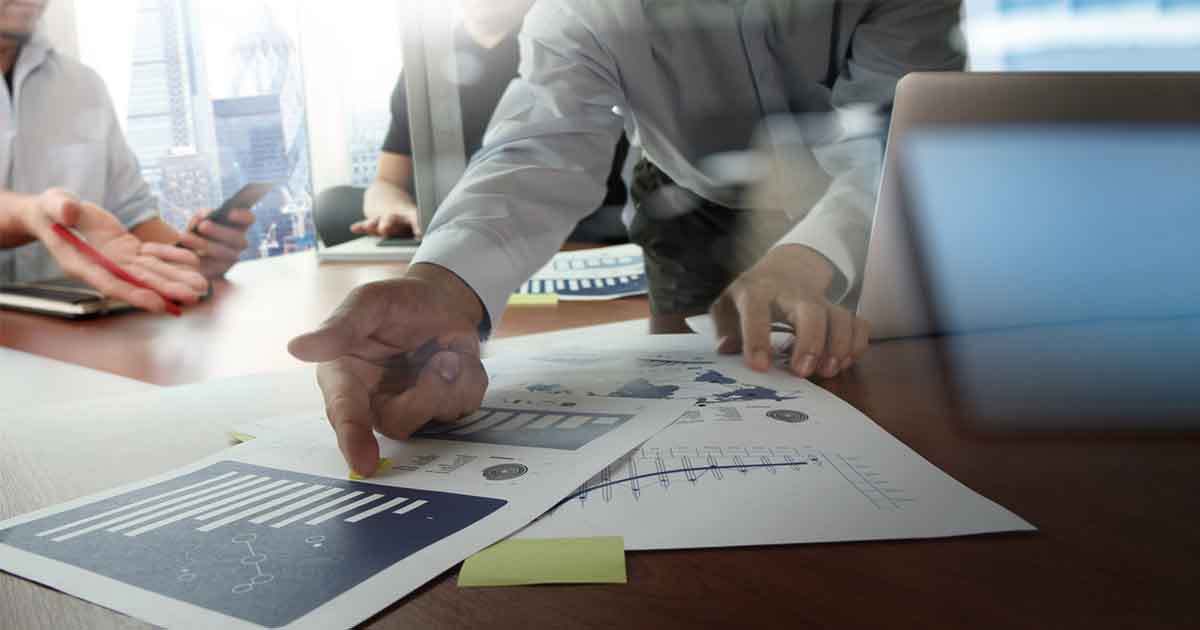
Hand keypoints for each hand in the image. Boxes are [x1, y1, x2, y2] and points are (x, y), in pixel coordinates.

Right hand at [22, 189, 206, 312]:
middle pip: (138, 283)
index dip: (133, 293)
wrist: (56, 215)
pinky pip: (154, 259)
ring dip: (176, 281)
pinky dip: (173, 261)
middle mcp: (103, 268)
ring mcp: (118, 261)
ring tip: (201, 288)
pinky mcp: (129, 252)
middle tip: (192, 297)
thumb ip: (61, 208)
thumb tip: (69, 210)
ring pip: (151, 273)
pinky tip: (194, 264)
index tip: (156, 302)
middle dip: (165, 291)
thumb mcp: (52, 204)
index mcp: (81, 263)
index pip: (109, 283)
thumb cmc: (51, 210)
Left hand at [177, 207, 255, 277]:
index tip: (229, 213)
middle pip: (237, 238)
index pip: (249, 219)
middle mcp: (240, 243)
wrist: (186, 254)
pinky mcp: (220, 272)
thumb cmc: (196, 232)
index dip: (242, 215)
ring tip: (184, 237)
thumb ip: (202, 216)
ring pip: (224, 253)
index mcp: (239, 226)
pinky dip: (197, 259)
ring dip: (204, 244)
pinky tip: (184, 252)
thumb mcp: (198, 220)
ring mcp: (232, 259)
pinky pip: (212, 267)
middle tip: (202, 226)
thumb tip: (204, 216)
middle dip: (219, 231)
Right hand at [287, 264, 486, 476]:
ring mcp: (411, 408)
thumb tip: (297, 348)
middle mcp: (375, 401)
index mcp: (346, 378)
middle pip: (398, 423)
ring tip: (445, 352)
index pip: (345, 414)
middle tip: (442, 360)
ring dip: (451, 380)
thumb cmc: (397, 302)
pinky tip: (456, 357)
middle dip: (426, 396)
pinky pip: (464, 405)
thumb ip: (340, 328)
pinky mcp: (442, 407)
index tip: (363, 464)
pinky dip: (468, 378)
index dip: (353, 439)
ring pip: (436, 415)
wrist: (440, 300)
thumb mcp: (368, 302)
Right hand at [350, 208, 421, 238]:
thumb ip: (418, 231)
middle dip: (388, 224)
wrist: (385, 193)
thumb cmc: (405, 216)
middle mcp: (396, 216)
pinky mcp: (373, 221)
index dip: (417, 225)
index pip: (415, 218)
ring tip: (372, 228)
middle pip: (392, 218)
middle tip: (385, 229)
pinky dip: (361, 227)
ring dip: (374, 225)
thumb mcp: (415, 220)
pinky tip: (354, 228)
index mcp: (409, 215)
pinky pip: (366, 224)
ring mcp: (383, 218)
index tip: (419, 234)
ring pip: (379, 221)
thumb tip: (422, 243)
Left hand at [711, 244, 868, 378]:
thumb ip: (723, 327)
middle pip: (810, 310)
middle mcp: (792, 293)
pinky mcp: (838, 310)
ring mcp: (819, 300)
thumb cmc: (752, 294)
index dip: (758, 338)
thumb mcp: (727, 306)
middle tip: (803, 372)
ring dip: (839, 346)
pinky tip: (843, 362)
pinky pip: (858, 323)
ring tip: (828, 371)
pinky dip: (856, 344)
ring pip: (840, 317)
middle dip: (811, 342)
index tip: (760, 366)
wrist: (785, 269)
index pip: (757, 309)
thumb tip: (726, 348)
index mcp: (757, 290)